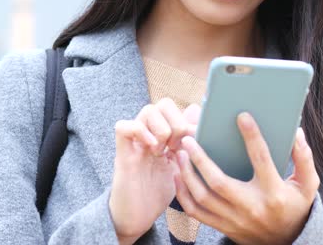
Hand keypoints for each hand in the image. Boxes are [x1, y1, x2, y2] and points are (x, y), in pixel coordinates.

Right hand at [109, 98, 196, 243]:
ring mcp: (135, 142)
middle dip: (178, 122)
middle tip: (179, 147)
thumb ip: (190, 147)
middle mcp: (150, 134)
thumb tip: (199, 121)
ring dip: (162, 129)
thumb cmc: (158, 193)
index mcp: (164, 135)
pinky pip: (124, 127)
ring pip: (148, 110)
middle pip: (164, 104)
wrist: (137, 218)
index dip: (191, 119)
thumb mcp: (181, 168)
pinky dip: (140, 132)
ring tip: (165, 151)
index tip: (196, 140)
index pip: (179, 108)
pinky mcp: (123, 153)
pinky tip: (153, 149)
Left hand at [174, 110, 319, 244]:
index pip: (261, 159)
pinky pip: (196, 212)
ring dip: (187, 174)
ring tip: (180, 154)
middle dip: (200, 159)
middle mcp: (252, 207)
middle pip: (219, 182)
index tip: (241, 116)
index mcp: (274, 193)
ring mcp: (235, 219)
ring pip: (203, 197)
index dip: (252, 136)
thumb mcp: (308, 185)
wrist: (286, 244)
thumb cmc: (295, 207)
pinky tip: (179, 175)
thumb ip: (304, 158)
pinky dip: (183, 194)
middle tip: (188, 139)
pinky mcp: (223, 226)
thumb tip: (296, 132)